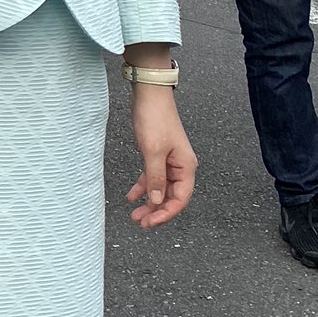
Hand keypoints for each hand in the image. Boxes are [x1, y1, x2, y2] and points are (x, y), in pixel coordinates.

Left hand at [126, 86, 196, 227]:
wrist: (149, 93)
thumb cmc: (154, 118)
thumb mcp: (153, 151)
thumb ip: (155, 178)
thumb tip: (156, 201)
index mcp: (186, 167)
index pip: (180, 199)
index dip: (166, 213)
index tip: (150, 222)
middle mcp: (181, 166)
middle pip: (170, 196)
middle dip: (156, 211)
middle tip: (140, 222)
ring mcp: (169, 160)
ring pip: (160, 188)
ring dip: (149, 201)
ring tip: (134, 214)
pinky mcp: (158, 154)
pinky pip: (152, 176)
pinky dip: (143, 186)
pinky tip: (131, 195)